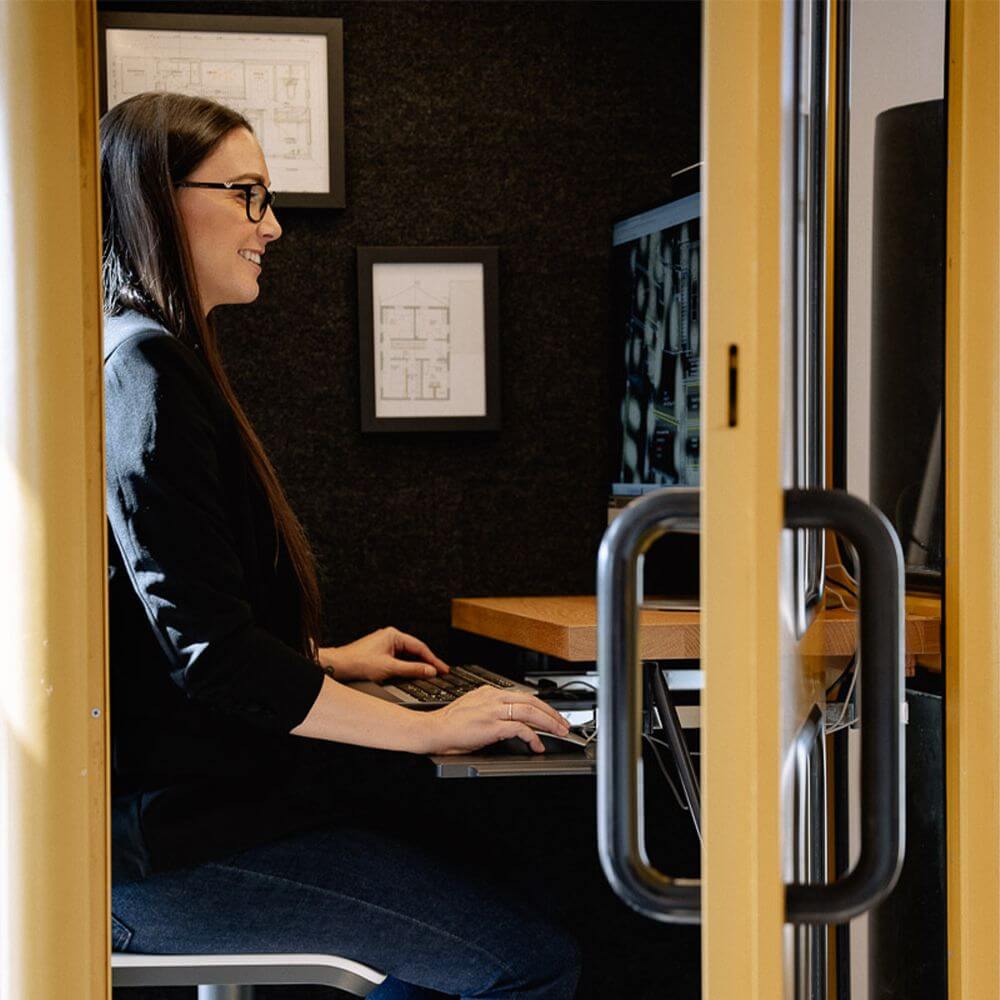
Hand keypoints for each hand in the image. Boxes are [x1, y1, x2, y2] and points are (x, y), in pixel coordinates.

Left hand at [317, 627, 449, 683]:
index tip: (442, 668)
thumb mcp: (389, 668)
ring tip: (428, 674)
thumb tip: (429, 671)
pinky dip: (407, 666)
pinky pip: (398, 659)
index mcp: (393, 635)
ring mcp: (384, 645)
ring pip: (407, 655)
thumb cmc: (358, 663)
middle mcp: (390, 637)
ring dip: (416, 665)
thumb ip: (412, 669)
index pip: (419, 647)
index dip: (432, 659)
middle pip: (414, 650)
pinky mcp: (380, 653)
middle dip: (427, 662)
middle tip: (440, 672)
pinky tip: (412, 673)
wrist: (338, 667)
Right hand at [420, 685, 570, 754]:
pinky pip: (521, 729)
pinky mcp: (493, 725)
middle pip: (532, 700)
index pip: (523, 695)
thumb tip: (509, 721)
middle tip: (563, 724)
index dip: (541, 706)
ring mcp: (494, 710)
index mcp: (490, 692)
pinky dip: (533, 737)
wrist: (434, 729)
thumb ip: (492, 710)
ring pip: (531, 711)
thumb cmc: (450, 724)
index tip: (551, 715)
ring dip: (549, 723)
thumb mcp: (473, 709)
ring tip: (558, 733)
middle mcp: (494, 698)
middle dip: (552, 713)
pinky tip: (537, 745)